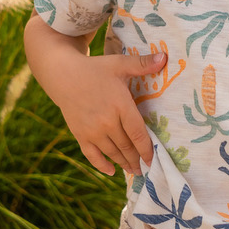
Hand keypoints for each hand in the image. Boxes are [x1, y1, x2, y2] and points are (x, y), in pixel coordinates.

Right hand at [49, 49, 166, 176]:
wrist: (63, 75)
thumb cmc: (95, 69)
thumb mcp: (119, 63)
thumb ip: (142, 64)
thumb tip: (165, 57)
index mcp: (120, 105)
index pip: (138, 134)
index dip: (148, 150)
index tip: (155, 159)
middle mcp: (106, 122)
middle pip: (127, 147)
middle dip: (138, 160)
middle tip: (148, 169)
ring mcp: (92, 131)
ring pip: (112, 153)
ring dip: (124, 163)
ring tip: (134, 170)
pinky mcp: (80, 135)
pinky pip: (92, 155)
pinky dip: (102, 165)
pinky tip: (111, 171)